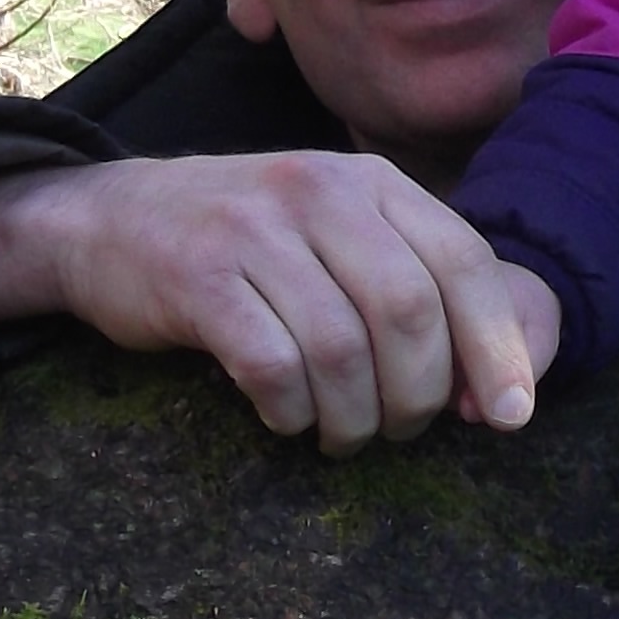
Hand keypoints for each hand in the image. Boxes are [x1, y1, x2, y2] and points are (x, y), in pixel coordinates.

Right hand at [0, 151, 562, 452]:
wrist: (108, 219)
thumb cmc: (250, 248)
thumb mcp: (341, 243)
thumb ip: (426, 302)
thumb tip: (500, 398)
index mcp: (371, 183)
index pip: (464, 262)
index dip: (498, 346)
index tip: (510, 417)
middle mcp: (318, 192)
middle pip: (410, 311)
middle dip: (419, 394)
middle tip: (398, 430)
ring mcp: (254, 229)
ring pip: (342, 347)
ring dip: (355, 416)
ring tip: (342, 435)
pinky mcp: (196, 276)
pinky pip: (271, 365)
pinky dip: (292, 409)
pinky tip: (287, 416)